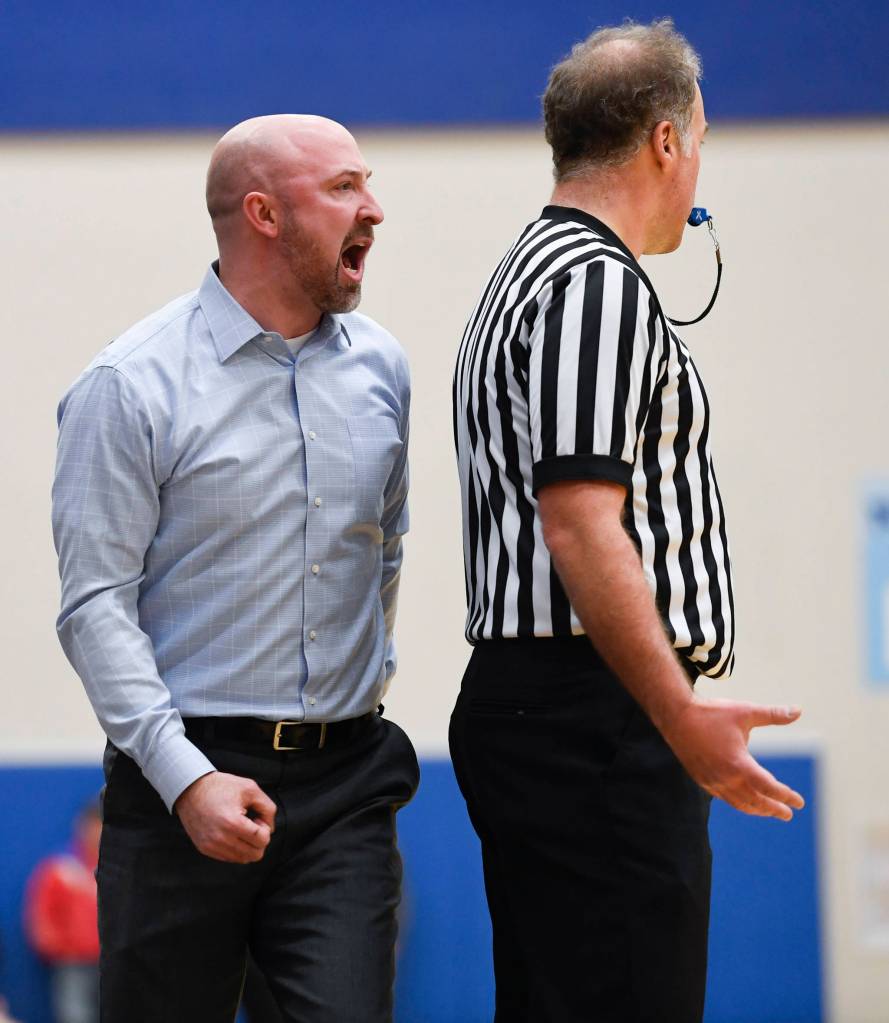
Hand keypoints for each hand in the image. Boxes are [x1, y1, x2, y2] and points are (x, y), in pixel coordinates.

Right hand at [174, 771, 276, 862]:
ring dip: (247, 845)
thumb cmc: (221, 787)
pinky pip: (229, 858)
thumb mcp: (250, 789)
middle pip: (254, 855)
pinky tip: (231, 832)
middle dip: (259, 840)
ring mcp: (211, 846)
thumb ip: (268, 808)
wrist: (191, 789)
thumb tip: (271, 830)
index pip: (262, 841)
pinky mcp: (205, 849)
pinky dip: (236, 848)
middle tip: (251, 824)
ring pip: (242, 859)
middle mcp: (220, 839)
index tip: (257, 818)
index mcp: (232, 823)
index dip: (266, 829)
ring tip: (241, 827)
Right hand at [661, 697, 804, 819]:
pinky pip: (724, 797)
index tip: (799, 803)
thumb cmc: (711, 713)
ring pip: (739, 803)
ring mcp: (712, 781)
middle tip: (787, 814)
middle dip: (773, 809)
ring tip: (768, 810)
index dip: (785, 796)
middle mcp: (726, 778)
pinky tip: (743, 799)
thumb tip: (799, 710)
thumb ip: (773, 715)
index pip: (769, 787)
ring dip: (756, 808)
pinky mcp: (701, 779)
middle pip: (755, 801)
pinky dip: (738, 802)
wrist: (675, 716)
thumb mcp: (745, 712)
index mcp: (739, 764)